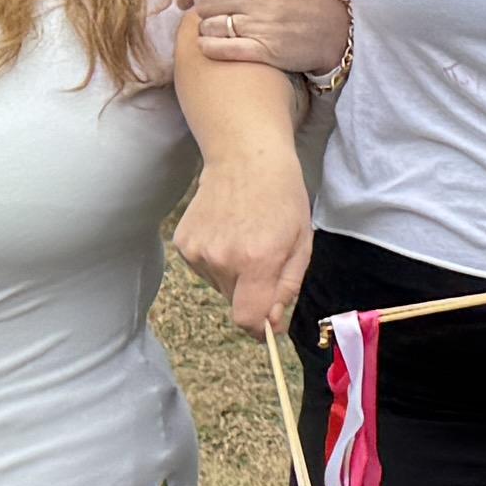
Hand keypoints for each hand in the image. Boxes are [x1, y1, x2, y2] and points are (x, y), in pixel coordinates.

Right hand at [171, 156, 311, 337]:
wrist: (246, 158)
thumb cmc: (282, 198)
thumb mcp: (302, 243)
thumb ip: (287, 287)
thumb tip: (270, 322)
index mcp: (257, 261)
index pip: (247, 318)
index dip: (259, 327)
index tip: (268, 325)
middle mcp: (222, 259)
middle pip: (236, 302)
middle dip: (252, 291)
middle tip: (264, 257)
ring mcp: (198, 251)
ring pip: (220, 285)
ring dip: (234, 274)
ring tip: (245, 238)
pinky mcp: (183, 243)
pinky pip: (204, 268)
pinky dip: (217, 259)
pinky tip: (227, 231)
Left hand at [174, 0, 351, 76]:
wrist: (335, 30)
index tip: (184, 0)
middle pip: (202, 4)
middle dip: (202, 12)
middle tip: (214, 17)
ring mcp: (263, 22)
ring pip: (207, 27)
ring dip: (208, 31)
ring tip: (223, 31)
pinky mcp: (266, 49)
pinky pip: (218, 49)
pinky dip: (210, 48)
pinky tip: (217, 46)